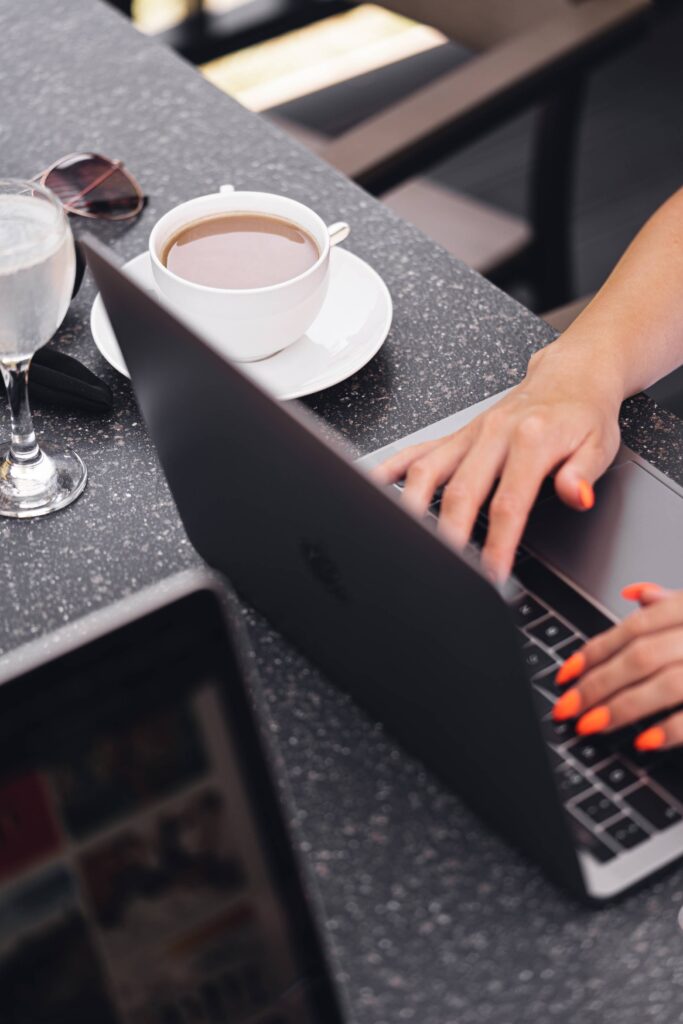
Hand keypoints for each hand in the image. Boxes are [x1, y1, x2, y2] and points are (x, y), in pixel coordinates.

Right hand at [372, 341, 622, 581]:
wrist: (571, 376)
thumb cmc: (583, 413)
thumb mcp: (600, 445)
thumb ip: (583, 473)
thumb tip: (576, 495)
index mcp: (531, 440)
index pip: (508, 503)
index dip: (497, 544)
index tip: (491, 575)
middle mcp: (494, 434)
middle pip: (460, 492)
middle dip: (448, 535)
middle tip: (443, 569)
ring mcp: (470, 434)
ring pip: (428, 470)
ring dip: (411, 506)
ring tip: (401, 539)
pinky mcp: (457, 435)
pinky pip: (417, 451)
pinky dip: (390, 469)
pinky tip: (370, 488)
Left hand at [553, 583, 682, 750]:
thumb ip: (669, 602)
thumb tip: (634, 593)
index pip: (633, 629)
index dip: (594, 652)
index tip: (565, 674)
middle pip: (641, 656)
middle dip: (598, 683)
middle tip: (567, 706)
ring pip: (666, 683)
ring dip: (624, 706)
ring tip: (592, 724)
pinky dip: (670, 729)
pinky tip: (644, 741)